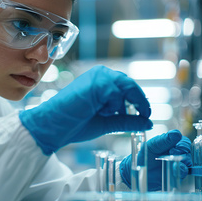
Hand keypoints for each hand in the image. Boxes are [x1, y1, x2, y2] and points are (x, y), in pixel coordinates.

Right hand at [19, 65, 151, 154]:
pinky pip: (115, 93)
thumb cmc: (74, 124)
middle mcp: (100, 74)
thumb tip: (149, 123)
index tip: (146, 114)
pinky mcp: (94, 82)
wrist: (52, 127)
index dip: (140, 100)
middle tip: (143, 116)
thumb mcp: (108, 123)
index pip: (128, 85)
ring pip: (125, 87)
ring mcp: (97, 76)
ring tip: (107, 115)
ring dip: (122, 105)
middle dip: (137, 101)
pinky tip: (101, 112)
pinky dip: (113, 106)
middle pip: (130, 84)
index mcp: (102, 80)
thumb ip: (127, 121)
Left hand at [120, 130, 191, 190]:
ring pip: (187, 161)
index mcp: (171, 143)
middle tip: (171, 153)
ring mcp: (178, 163)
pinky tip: (175, 169)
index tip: (173, 147)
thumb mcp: (152, 146)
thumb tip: (177, 133)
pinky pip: (184, 171)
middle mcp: (177, 152)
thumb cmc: (145, 156)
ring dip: (182, 161)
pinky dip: (181, 170)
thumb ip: (164, 140)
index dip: (181, 143)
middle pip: (187, 150)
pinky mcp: (178, 174)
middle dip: (182, 151)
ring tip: (172, 162)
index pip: (183, 141)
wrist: (140, 172)